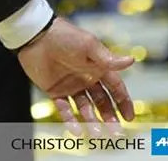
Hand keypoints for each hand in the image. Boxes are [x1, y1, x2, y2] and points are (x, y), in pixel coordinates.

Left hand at [18, 17, 134, 133]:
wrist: (35, 35)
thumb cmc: (64, 36)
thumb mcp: (88, 45)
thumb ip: (108, 58)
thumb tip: (132, 60)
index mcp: (97, 67)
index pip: (115, 88)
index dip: (123, 102)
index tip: (129, 118)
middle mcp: (86, 78)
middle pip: (102, 102)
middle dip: (110, 118)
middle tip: (115, 132)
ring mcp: (70, 85)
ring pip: (85, 108)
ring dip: (92, 121)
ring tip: (96, 132)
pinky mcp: (54, 90)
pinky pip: (64, 109)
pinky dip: (70, 120)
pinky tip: (77, 130)